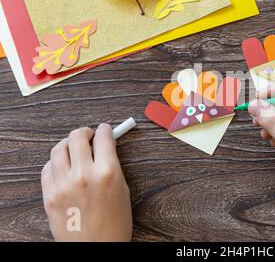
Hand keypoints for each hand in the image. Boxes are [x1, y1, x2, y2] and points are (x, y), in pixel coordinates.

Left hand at [41, 124, 131, 241]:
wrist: (95, 249)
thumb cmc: (114, 225)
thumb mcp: (123, 191)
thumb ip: (113, 166)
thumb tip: (105, 148)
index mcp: (107, 173)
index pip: (103, 138)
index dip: (105, 130)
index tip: (104, 129)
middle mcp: (83, 175)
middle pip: (77, 136)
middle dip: (84, 132)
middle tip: (88, 135)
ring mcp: (63, 185)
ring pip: (58, 149)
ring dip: (68, 145)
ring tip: (73, 149)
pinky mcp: (49, 196)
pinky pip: (47, 168)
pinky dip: (55, 163)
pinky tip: (63, 166)